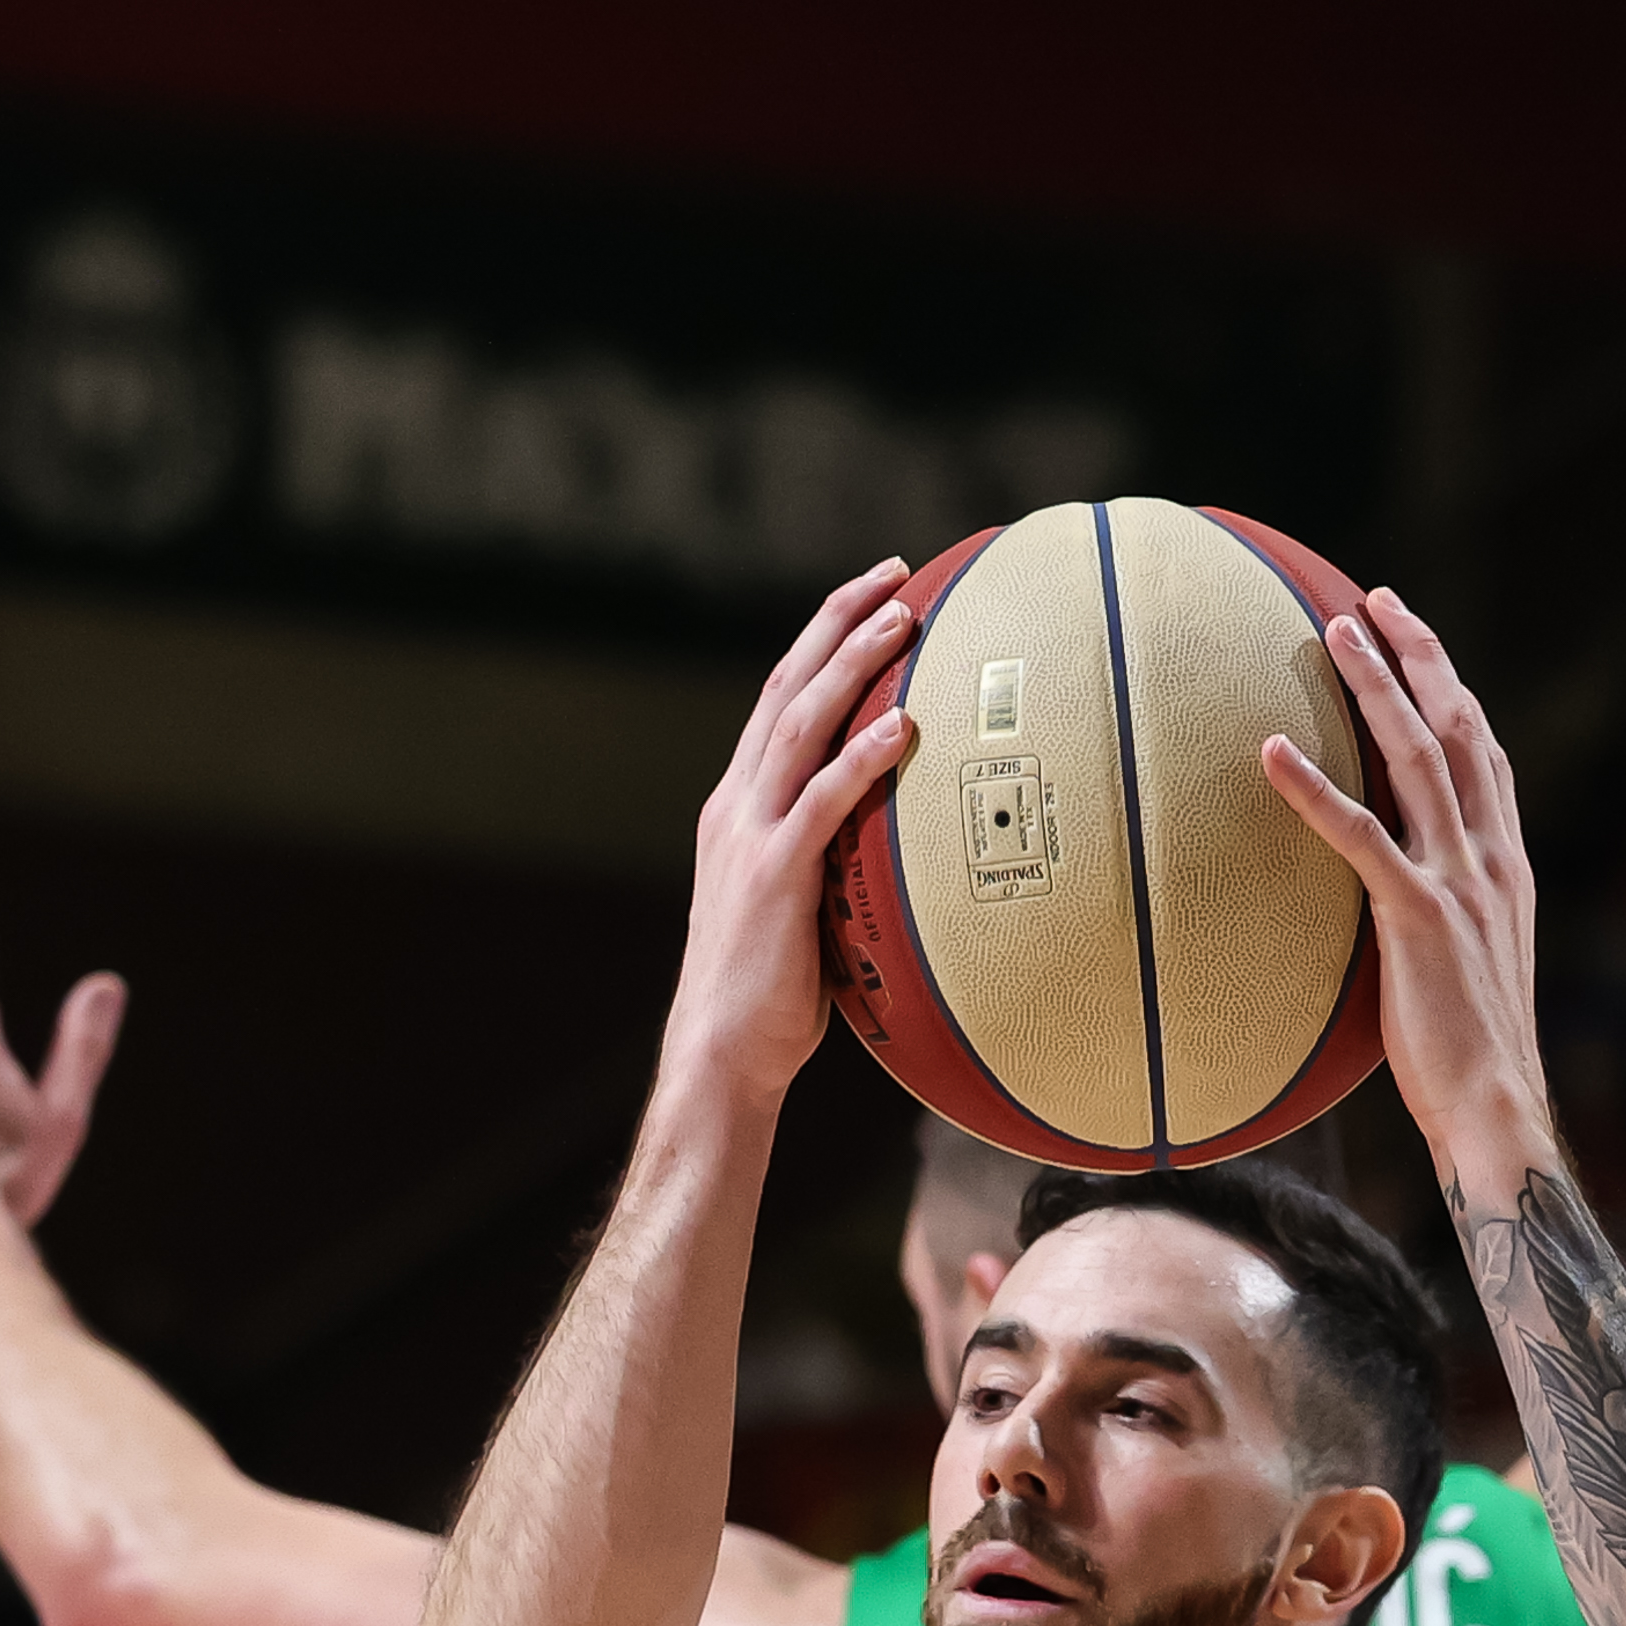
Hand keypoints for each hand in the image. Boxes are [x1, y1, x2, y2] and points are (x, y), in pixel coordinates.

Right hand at [659, 560, 920, 1100]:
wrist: (722, 1052)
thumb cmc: (773, 992)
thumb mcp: (802, 905)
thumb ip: (835, 858)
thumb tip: (902, 841)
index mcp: (739, 806)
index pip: (779, 701)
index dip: (821, 641)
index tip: (869, 595)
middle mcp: (737, 806)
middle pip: (787, 689)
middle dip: (838, 623)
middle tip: (894, 573)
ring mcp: (750, 837)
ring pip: (800, 727)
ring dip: (853, 666)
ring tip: (903, 620)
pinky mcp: (774, 878)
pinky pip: (823, 804)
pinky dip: (862, 759)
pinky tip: (903, 728)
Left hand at [1260, 588, 1548, 1168]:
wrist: (1497, 1108)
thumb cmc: (1470, 1055)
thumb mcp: (1467, 966)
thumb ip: (1441, 914)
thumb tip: (1390, 894)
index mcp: (1508, 868)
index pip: (1485, 754)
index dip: (1452, 688)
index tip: (1416, 637)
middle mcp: (1492, 860)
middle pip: (1459, 730)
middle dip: (1418, 656)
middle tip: (1373, 601)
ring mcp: (1459, 883)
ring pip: (1419, 759)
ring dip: (1376, 688)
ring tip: (1335, 632)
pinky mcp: (1418, 917)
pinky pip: (1360, 837)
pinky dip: (1314, 789)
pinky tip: (1270, 752)